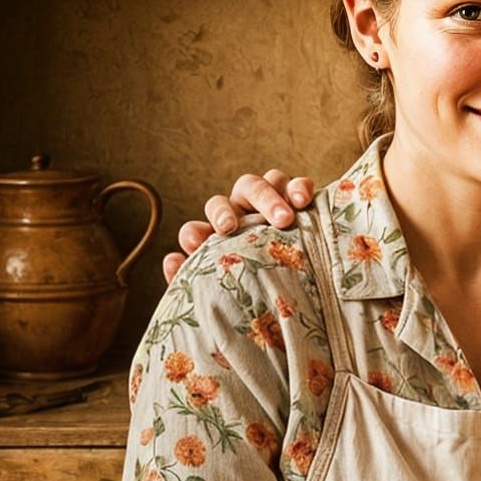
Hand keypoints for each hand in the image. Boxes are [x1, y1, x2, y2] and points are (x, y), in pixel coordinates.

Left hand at [161, 170, 315, 283]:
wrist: (308, 296)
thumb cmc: (268, 295)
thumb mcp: (234, 294)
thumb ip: (198, 280)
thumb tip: (172, 261)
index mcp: (219, 243)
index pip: (195, 230)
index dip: (192, 234)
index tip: (195, 245)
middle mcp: (240, 217)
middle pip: (223, 201)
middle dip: (223, 212)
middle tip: (229, 229)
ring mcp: (268, 204)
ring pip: (259, 184)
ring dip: (267, 198)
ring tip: (285, 219)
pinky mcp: (297, 199)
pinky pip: (295, 184)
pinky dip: (298, 187)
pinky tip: (303, 201)